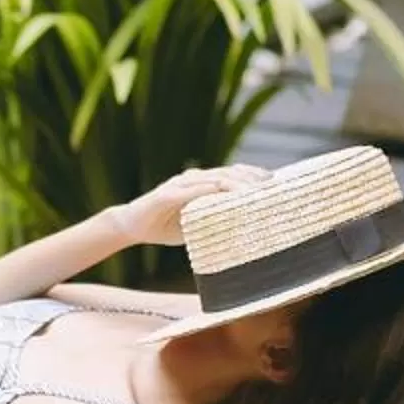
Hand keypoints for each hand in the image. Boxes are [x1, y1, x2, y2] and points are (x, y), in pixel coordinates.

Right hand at [109, 165, 271, 244]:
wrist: (130, 226)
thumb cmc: (164, 226)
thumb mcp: (196, 224)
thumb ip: (215, 220)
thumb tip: (242, 230)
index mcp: (201, 184)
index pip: (232, 175)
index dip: (252, 176)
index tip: (273, 182)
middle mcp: (192, 179)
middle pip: (226, 173)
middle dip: (249, 178)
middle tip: (269, 184)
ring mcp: (178, 185)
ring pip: (211, 179)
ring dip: (233, 182)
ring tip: (251, 189)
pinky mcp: (165, 195)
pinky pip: (188, 191)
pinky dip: (205, 191)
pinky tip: (219, 192)